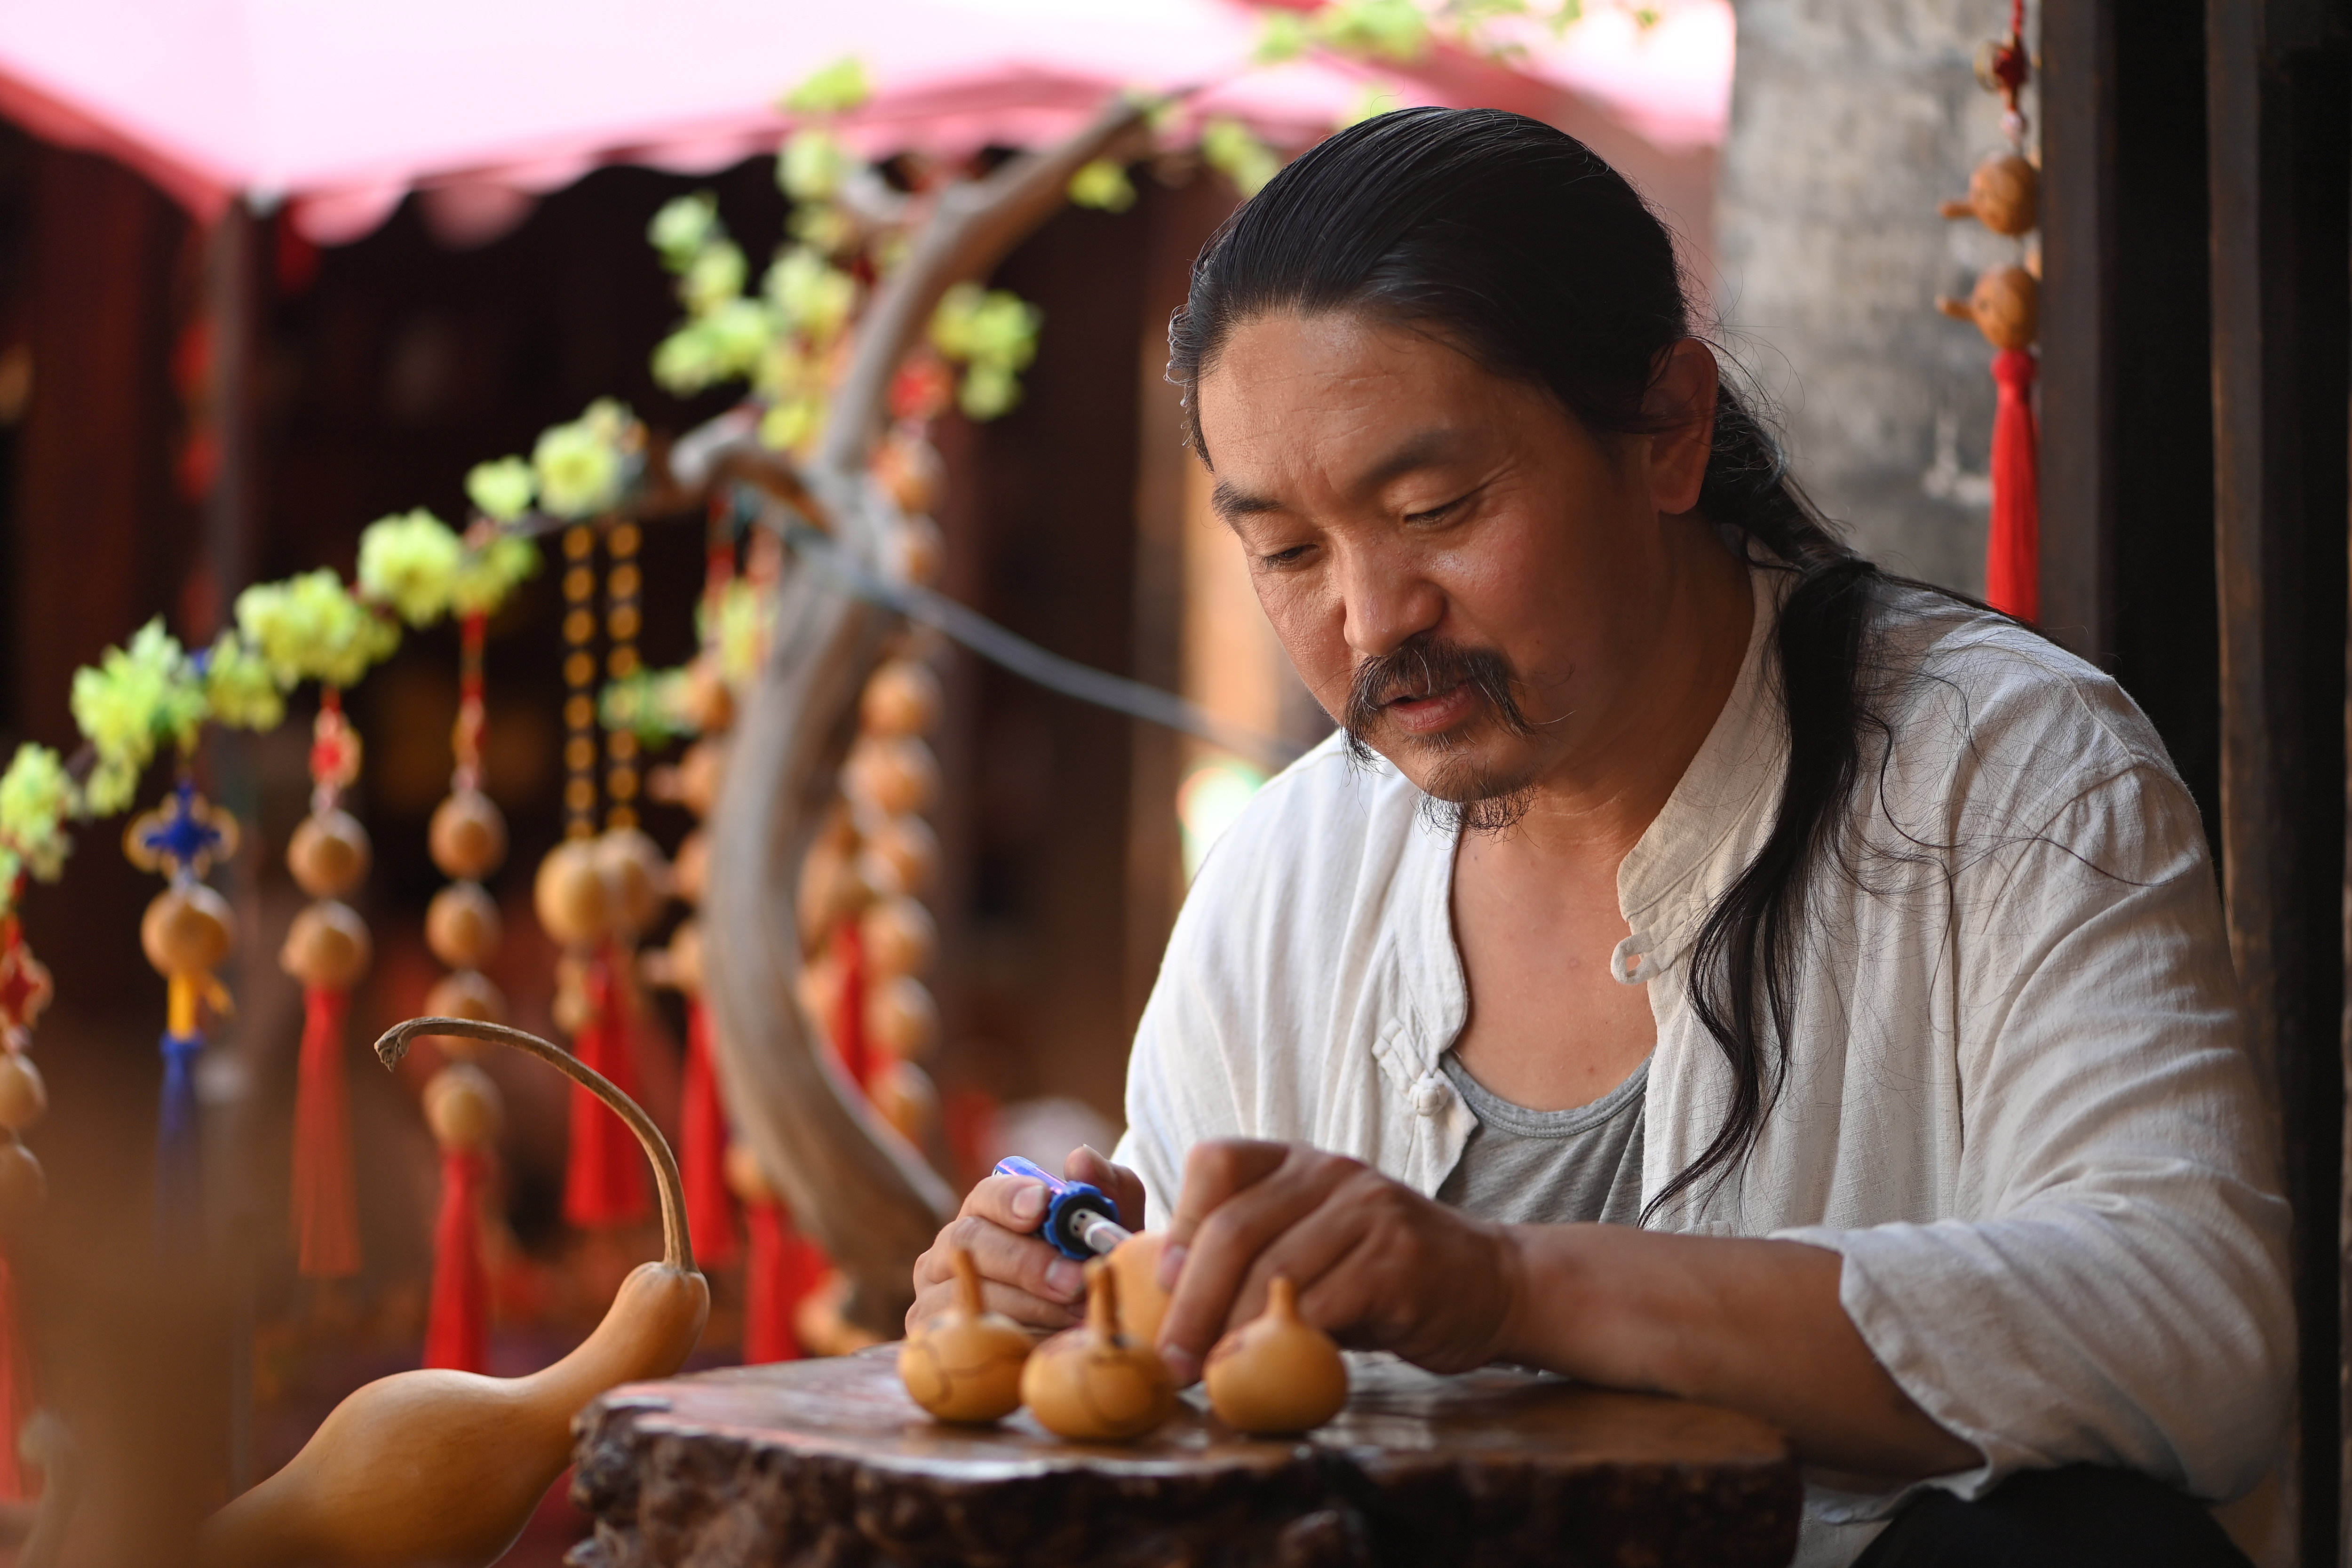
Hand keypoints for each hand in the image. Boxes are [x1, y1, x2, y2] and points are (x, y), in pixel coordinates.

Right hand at [907, 1146, 1147, 1335]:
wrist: (1081, 1336)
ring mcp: (935, 1292)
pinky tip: (1050, 1342)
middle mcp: (951, 1248)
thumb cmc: (1089, 1273)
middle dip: (1026, 1262)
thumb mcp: (1108, 1233)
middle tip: (1073, 1281)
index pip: (987, 1194)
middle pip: (970, 1242)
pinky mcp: (934, 1337)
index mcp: (987, 1213)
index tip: (1042, 1205)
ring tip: (1075, 1316)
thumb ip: (1107, 1189)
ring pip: (971, 1291)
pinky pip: (969, 1335)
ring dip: (1030, 1306)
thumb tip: (1080, 1160)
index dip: (1011, 1198)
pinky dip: (1015, 1339)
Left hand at [1155, 1139, 1519, 1383]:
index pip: (1215, 1162)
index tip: (1161, 1287)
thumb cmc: (1383, 1273)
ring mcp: (1367, 1211)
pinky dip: (1286, 1344)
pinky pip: (1322, 1305)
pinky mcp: (1396, 1260)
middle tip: (1169, 1359)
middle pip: (1234, 1228)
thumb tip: (1169, 1301)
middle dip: (1191, 1301)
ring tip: (1210, 1375)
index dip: (1180, 1223)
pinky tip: (1274, 1371)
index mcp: (1297, 1160)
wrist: (1492, 1283)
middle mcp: (1329, 1172)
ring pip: (1273, 1270)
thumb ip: (1254, 1256)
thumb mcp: (1313, 1244)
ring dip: (1231, 1332)